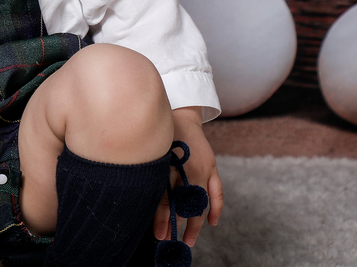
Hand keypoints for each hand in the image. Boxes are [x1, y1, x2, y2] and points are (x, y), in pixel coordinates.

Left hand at [153, 106, 222, 246]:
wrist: (180, 115)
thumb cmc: (161, 137)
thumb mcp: (153, 155)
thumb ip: (150, 176)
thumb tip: (139, 200)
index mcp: (168, 165)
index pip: (164, 198)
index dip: (161, 218)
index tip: (158, 236)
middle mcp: (186, 168)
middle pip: (182, 203)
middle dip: (175, 224)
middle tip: (169, 242)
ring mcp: (202, 167)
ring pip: (199, 201)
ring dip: (195, 223)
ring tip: (189, 241)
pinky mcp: (212, 166)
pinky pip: (217, 191)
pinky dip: (216, 207)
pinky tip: (212, 223)